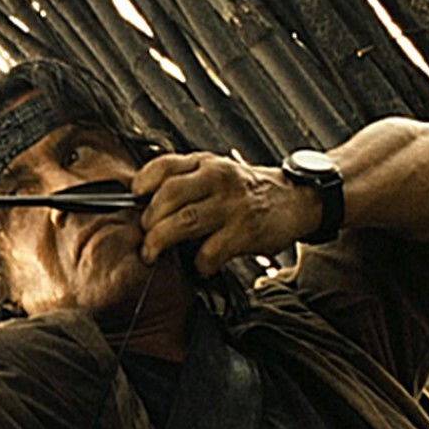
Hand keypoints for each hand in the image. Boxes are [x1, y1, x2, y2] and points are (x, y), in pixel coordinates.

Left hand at [131, 152, 320, 275]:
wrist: (295, 199)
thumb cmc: (246, 190)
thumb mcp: (215, 173)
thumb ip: (184, 181)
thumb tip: (142, 204)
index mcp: (205, 163)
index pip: (163, 166)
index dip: (141, 184)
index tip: (133, 200)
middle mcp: (217, 179)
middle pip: (167, 196)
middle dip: (148, 221)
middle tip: (145, 237)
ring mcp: (231, 204)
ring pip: (183, 222)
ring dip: (160, 242)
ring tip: (153, 254)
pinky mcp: (245, 230)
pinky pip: (210, 251)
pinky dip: (199, 263)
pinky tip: (200, 265)